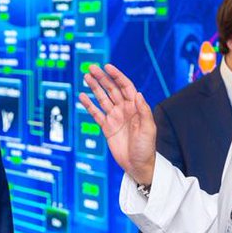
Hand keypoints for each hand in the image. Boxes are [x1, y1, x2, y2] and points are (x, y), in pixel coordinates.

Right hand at [79, 64, 156, 185]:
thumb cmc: (146, 148)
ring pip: (103, 98)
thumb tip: (138, 94)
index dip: (117, 76)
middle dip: (102, 78)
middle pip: (112, 89)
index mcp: (136, 107)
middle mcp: (125, 110)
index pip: (125, 86)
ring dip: (95, 87)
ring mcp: (115, 118)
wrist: (138, 165)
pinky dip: (89, 105)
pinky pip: (96, 113)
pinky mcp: (107, 128)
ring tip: (86, 77)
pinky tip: (82, 96)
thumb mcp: (148, 129)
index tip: (107, 67)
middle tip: (91, 68)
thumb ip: (143, 111)